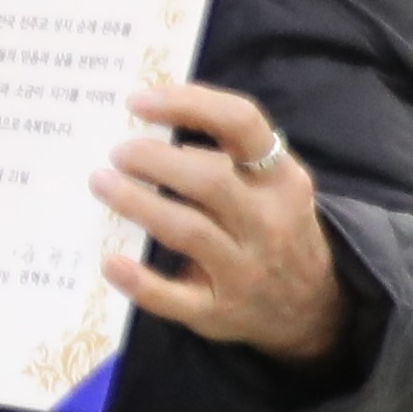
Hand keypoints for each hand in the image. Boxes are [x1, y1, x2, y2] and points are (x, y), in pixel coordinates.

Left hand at [101, 77, 344, 360]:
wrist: (311, 308)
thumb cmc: (269, 228)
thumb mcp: (268, 187)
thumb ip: (222, 156)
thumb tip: (144, 124)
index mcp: (281, 178)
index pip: (242, 124)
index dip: (188, 104)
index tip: (138, 101)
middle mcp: (268, 222)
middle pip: (209, 179)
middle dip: (154, 160)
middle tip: (117, 153)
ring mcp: (244, 270)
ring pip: (187, 231)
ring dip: (137, 203)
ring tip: (101, 183)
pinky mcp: (218, 311)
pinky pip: (173, 297)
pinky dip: (138, 280)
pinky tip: (109, 261)